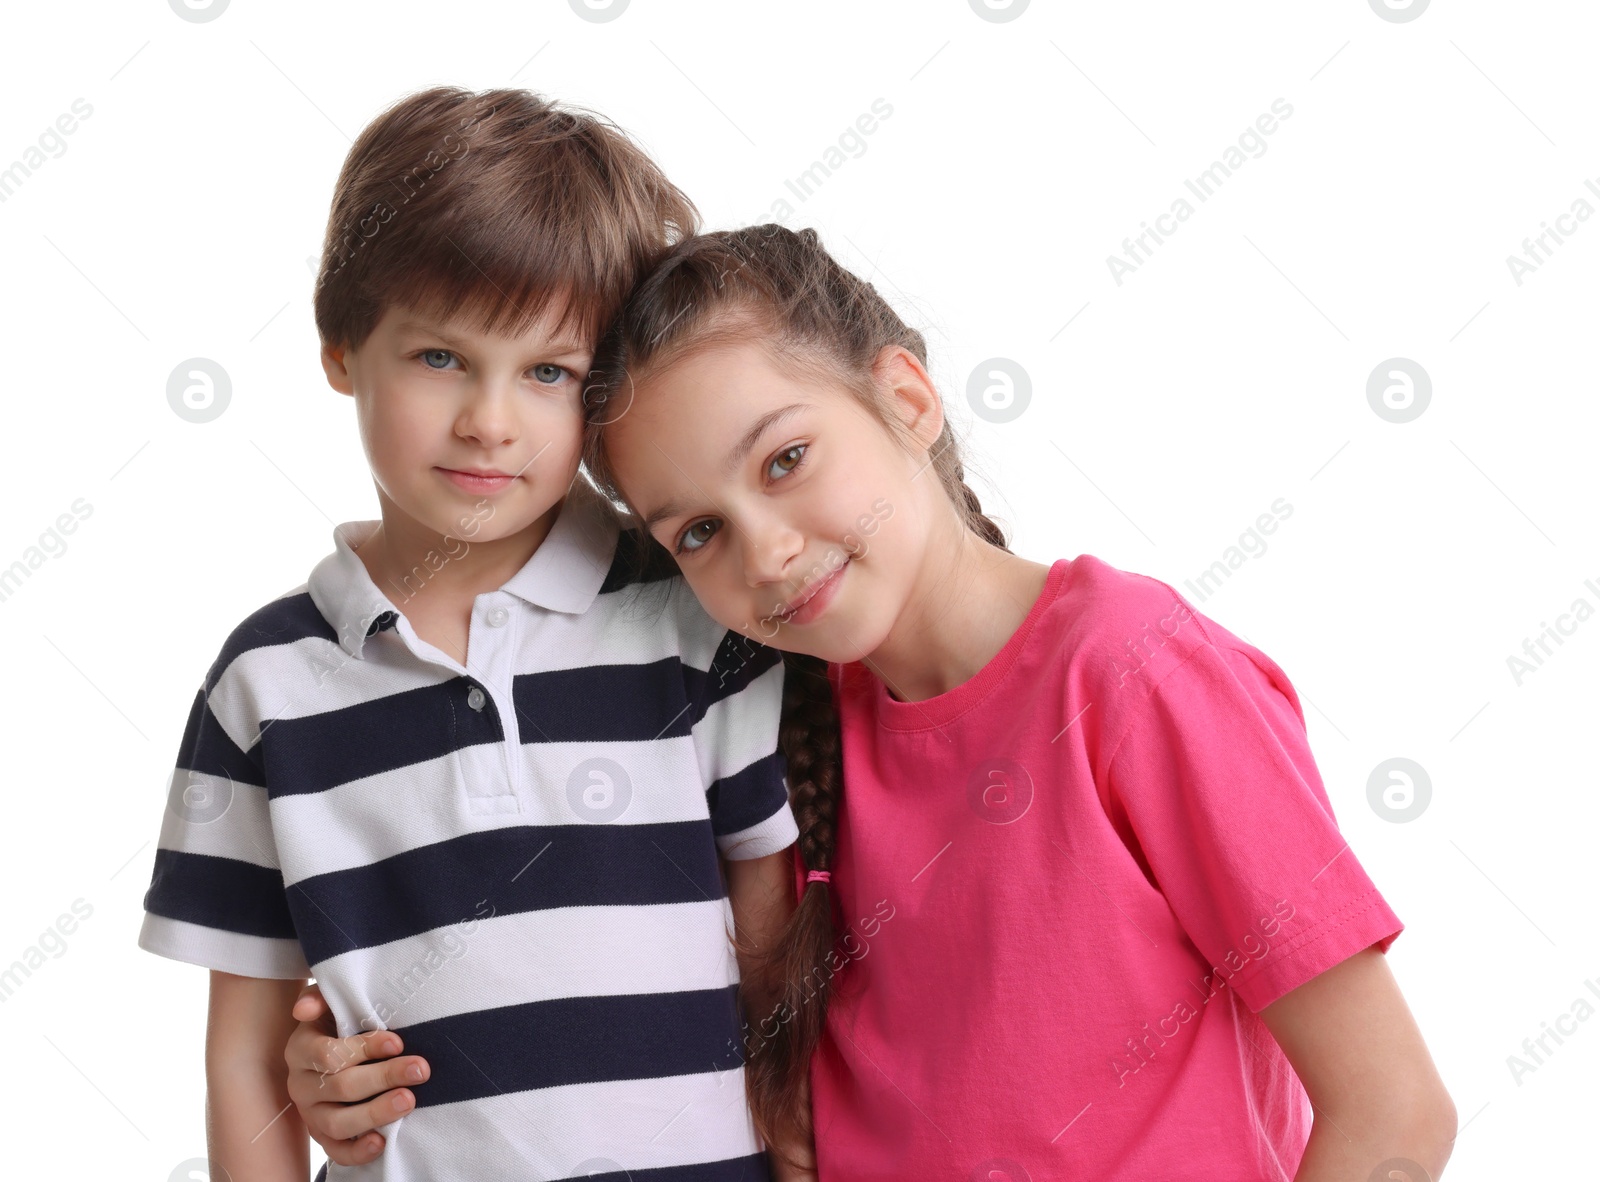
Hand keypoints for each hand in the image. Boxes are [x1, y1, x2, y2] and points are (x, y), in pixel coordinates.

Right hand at [283, 983, 431, 1166]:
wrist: (328, 1053)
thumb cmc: (336, 1022)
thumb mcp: (329, 1004)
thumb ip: (320, 998)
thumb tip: (305, 1009)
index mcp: (301, 1050)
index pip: (329, 1054)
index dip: (365, 1048)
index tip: (398, 1042)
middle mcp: (302, 1085)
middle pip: (341, 1087)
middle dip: (384, 1077)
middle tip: (420, 1070)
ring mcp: (311, 1114)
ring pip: (338, 1123)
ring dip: (376, 1113)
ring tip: (409, 1101)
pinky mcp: (322, 1137)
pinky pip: (336, 1152)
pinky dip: (358, 1151)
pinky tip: (382, 1142)